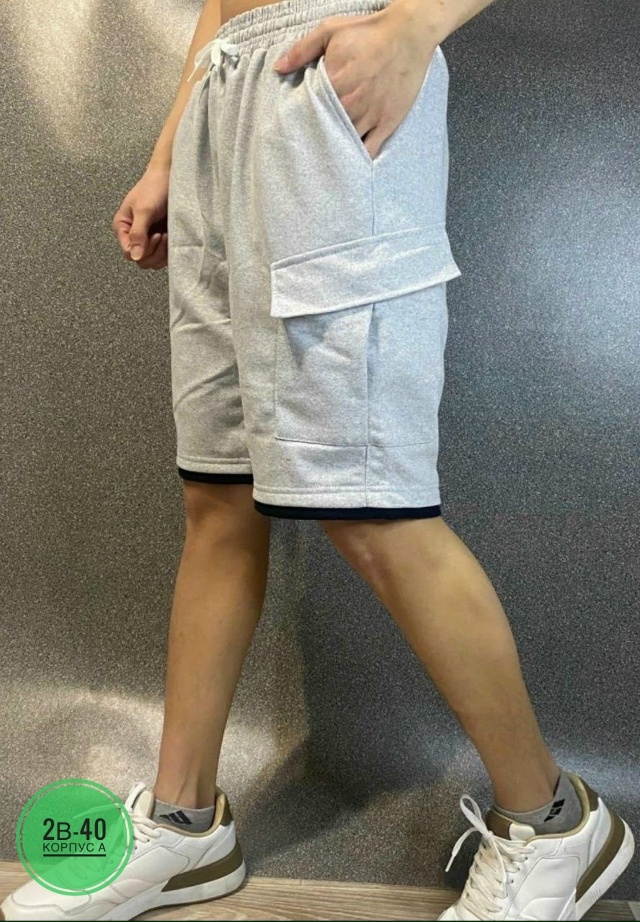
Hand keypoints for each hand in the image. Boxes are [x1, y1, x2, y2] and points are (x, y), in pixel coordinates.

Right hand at [112, 164, 169, 268]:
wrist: (170, 177)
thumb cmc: (154, 188)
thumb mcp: (144, 210)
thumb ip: (138, 234)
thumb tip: (134, 257)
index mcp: (123, 228)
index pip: (128, 253)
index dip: (142, 250)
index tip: (154, 235)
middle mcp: (132, 236)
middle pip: (141, 260)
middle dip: (154, 252)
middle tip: (162, 234)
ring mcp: (147, 239)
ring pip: (152, 261)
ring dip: (162, 252)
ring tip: (167, 234)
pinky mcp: (160, 240)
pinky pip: (163, 256)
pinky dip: (168, 251)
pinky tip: (171, 237)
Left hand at [273, 0, 439, 159]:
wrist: (408, 35)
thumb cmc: (369, 32)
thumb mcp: (330, 31)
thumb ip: (302, 50)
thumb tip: (279, 68)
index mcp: (333, 85)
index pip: (308, 114)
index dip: (300, 122)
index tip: (293, 126)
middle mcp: (350, 106)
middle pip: (325, 133)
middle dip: (315, 138)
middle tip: (306, 145)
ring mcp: (369, 118)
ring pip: (346, 144)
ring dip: (335, 150)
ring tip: (324, 156)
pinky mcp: (386, 124)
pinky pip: (369, 150)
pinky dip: (358, 158)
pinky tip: (349, 160)